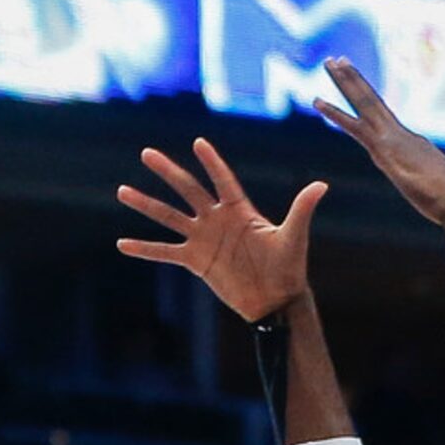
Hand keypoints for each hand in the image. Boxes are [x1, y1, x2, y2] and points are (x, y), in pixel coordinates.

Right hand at [116, 138, 325, 323]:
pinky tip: (123, 244)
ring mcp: (204, 238)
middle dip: (167, 172)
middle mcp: (217, 219)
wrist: (275, 300)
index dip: (212, 162)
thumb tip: (322, 185)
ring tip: (122, 191)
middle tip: (146, 154)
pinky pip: (165, 252)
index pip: (222, 179)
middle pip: (188, 189)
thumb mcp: (294, 236)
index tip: (199, 143)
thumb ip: (301, 209)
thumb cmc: (288, 267)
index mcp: (239, 209)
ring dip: (147, 205)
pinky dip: (145, 249)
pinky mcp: (196, 260)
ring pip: (170, 217)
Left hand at [315, 57, 444, 228]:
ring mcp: (393, 139)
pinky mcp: (385, 150)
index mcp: (411, 143)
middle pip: (372, 101)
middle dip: (354, 80)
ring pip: (364, 103)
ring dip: (345, 82)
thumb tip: (437, 191)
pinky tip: (318, 102)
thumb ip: (430, 186)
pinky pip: (355, 126)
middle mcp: (401, 134)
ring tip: (329, 62)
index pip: (384, 117)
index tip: (357, 86)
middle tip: (336, 60)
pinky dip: (335, 113)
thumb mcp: (436, 191)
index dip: (369, 100)